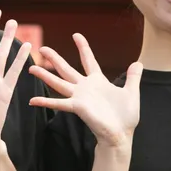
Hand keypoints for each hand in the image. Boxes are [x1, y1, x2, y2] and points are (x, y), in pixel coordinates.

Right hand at [30, 34, 141, 148]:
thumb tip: (138, 62)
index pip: (88, 60)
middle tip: (42, 49)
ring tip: (31, 68)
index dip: (83, 48)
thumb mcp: (132, 92)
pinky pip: (59, 103)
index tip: (76, 35)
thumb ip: (133, 77)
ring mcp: (79, 97)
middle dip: (54, 59)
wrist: (121, 135)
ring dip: (45, 76)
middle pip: (66, 69)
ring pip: (58, 83)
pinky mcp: (77, 107)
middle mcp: (85, 88)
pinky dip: (46, 102)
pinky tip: (32, 100)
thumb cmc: (126, 117)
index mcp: (98, 81)